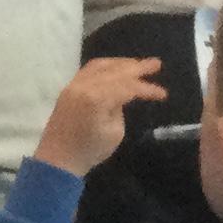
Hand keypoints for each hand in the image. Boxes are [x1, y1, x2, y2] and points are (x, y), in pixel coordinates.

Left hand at [34, 55, 165, 177]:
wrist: (58, 158)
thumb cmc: (89, 150)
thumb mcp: (114, 132)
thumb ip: (119, 109)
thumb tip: (121, 96)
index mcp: (96, 98)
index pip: (127, 86)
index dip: (147, 89)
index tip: (163, 94)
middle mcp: (83, 86)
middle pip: (113, 71)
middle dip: (136, 67)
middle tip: (156, 64)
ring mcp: (73, 85)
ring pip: (99, 66)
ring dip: (120, 64)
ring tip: (138, 65)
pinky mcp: (68, 89)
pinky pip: (88, 70)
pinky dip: (105, 67)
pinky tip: (116, 69)